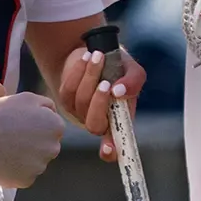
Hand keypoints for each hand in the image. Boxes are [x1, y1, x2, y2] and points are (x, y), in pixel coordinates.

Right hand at [0, 92, 64, 188]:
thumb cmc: (2, 114)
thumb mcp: (27, 98)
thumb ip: (47, 105)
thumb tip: (52, 113)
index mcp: (56, 127)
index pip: (52, 128)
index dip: (36, 125)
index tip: (21, 125)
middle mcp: (53, 148)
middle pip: (46, 146)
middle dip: (34, 142)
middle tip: (13, 137)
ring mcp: (40, 167)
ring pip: (36, 162)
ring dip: (26, 157)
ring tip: (6, 149)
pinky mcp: (26, 181)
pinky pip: (24, 175)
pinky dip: (16, 170)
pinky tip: (4, 161)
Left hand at [57, 44, 147, 160]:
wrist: (94, 51)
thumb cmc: (118, 65)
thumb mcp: (132, 70)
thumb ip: (134, 81)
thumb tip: (120, 92)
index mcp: (119, 120)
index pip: (116, 145)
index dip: (112, 150)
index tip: (109, 149)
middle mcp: (100, 120)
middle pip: (95, 125)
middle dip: (99, 103)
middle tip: (107, 83)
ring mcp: (81, 112)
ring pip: (81, 103)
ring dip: (90, 77)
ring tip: (98, 56)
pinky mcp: (66, 99)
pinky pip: (69, 90)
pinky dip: (78, 71)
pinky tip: (86, 58)